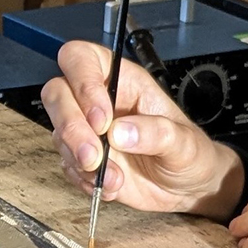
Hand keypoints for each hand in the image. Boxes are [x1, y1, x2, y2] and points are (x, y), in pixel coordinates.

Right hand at [41, 39, 242, 218]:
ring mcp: (87, 130)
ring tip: (115, 179)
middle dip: (71, 126)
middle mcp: (99, 101)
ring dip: (80, 159)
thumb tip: (120, 132)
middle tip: (94, 155)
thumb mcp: (184, 142)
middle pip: (57, 93)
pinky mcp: (83, 159)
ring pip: (58, 132)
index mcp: (123, 81)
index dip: (82, 82)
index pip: (82, 59)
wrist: (188, 189)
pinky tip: (111, 186)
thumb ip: (156, 133)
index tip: (101, 119)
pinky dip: (84, 179)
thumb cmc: (190, 153)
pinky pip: (66, 165)